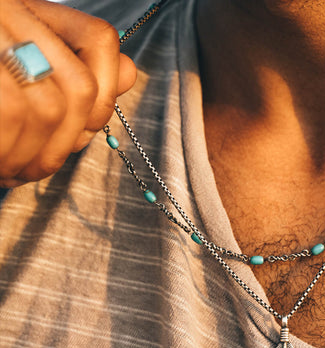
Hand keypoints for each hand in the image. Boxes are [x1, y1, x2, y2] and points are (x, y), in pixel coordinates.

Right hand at [0, 0, 136, 186]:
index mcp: (26, 12)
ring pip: (46, 106)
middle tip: (35, 170)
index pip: (100, 40)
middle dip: (66, 142)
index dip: (104, 94)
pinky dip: (11, 152)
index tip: (83, 130)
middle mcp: (7, 10)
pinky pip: (11, 111)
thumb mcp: (24, 83)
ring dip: (35, 155)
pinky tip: (0, 168)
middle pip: (78, 87)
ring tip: (11, 172)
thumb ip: (74, 76)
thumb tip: (130, 71)